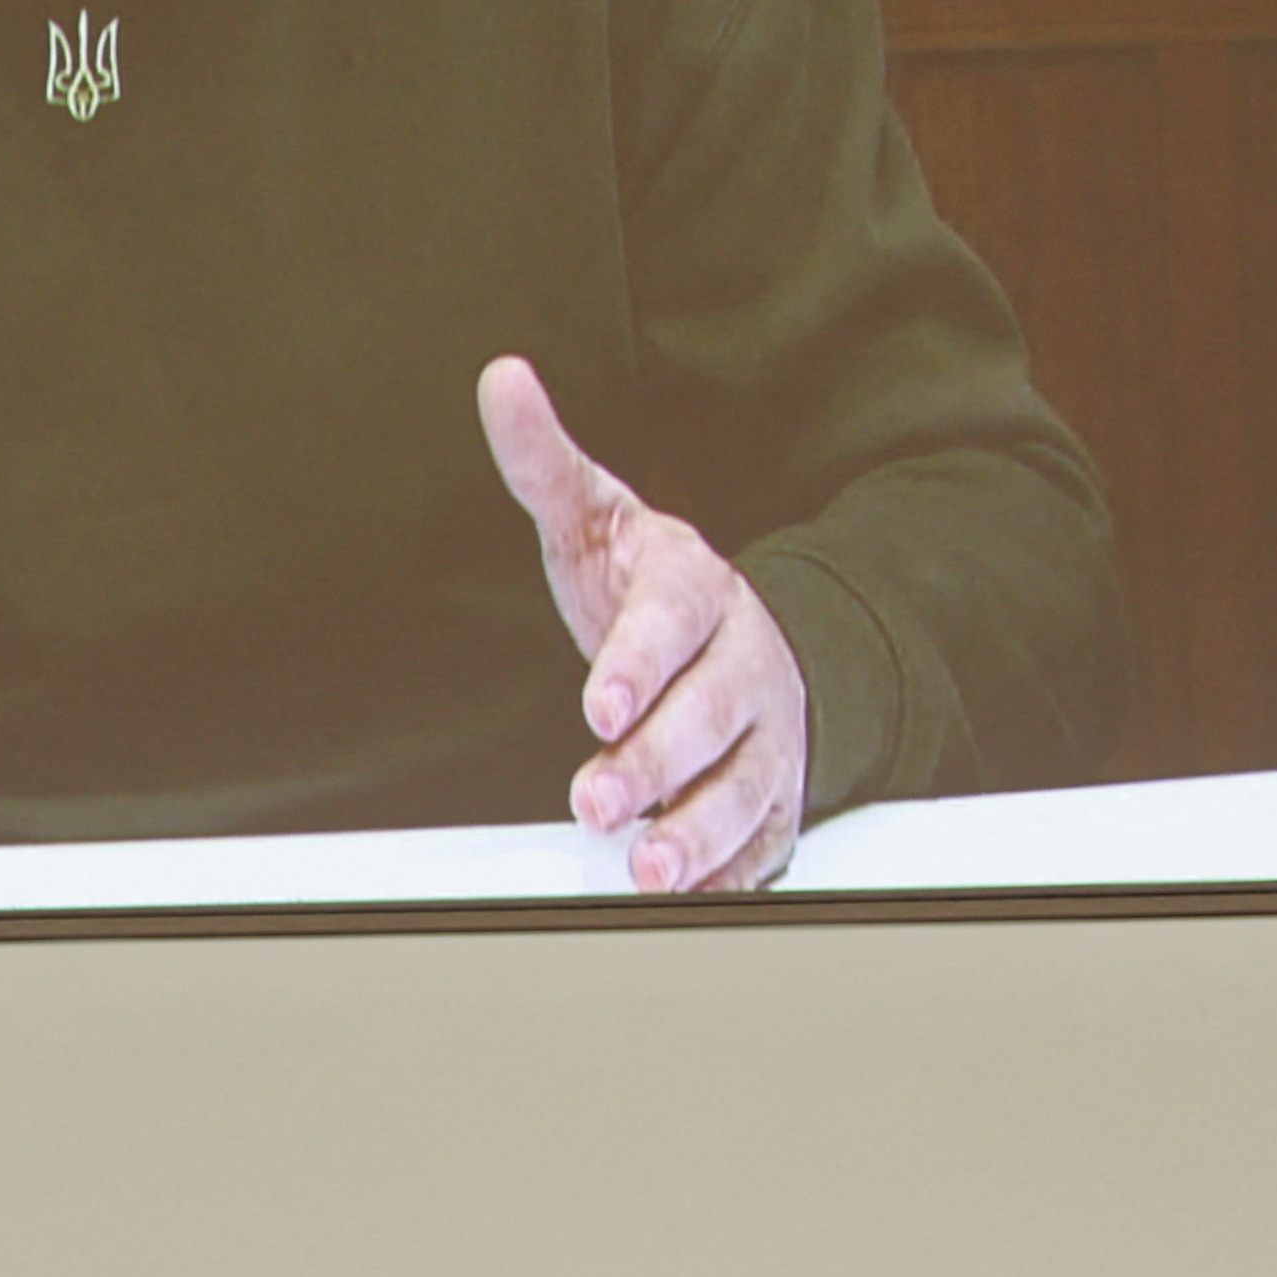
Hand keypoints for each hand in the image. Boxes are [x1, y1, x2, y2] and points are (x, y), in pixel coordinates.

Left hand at [477, 354, 811, 894]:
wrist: (740, 633)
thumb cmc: (648, 582)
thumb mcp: (595, 514)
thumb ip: (543, 461)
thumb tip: (501, 379)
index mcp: (696, 589)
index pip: (672, 623)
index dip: (639, 664)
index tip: (596, 704)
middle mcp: (744, 663)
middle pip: (711, 716)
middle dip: (656, 763)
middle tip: (597, 800)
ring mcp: (767, 734)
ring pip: (746, 787)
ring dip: (698, 832)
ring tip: (646, 868)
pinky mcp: (775, 796)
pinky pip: (764, 842)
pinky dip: (731, 874)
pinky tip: (690, 897)